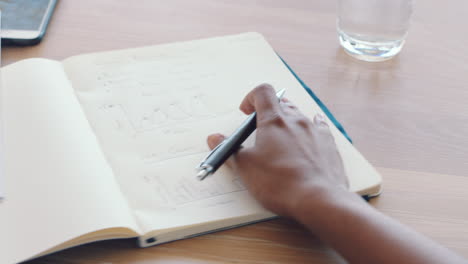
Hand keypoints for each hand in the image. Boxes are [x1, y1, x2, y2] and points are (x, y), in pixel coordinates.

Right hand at [207, 84, 347, 216]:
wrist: (318, 199)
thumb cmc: (280, 183)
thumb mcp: (246, 167)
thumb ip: (229, 149)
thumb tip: (214, 138)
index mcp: (274, 121)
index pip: (263, 92)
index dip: (251, 98)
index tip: (246, 112)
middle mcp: (296, 120)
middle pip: (281, 103)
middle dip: (268, 111)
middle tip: (259, 129)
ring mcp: (315, 131)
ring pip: (299, 116)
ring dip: (287, 122)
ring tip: (281, 141)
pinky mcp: (329, 145)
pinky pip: (319, 128)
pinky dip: (309, 130)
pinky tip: (308, 137)